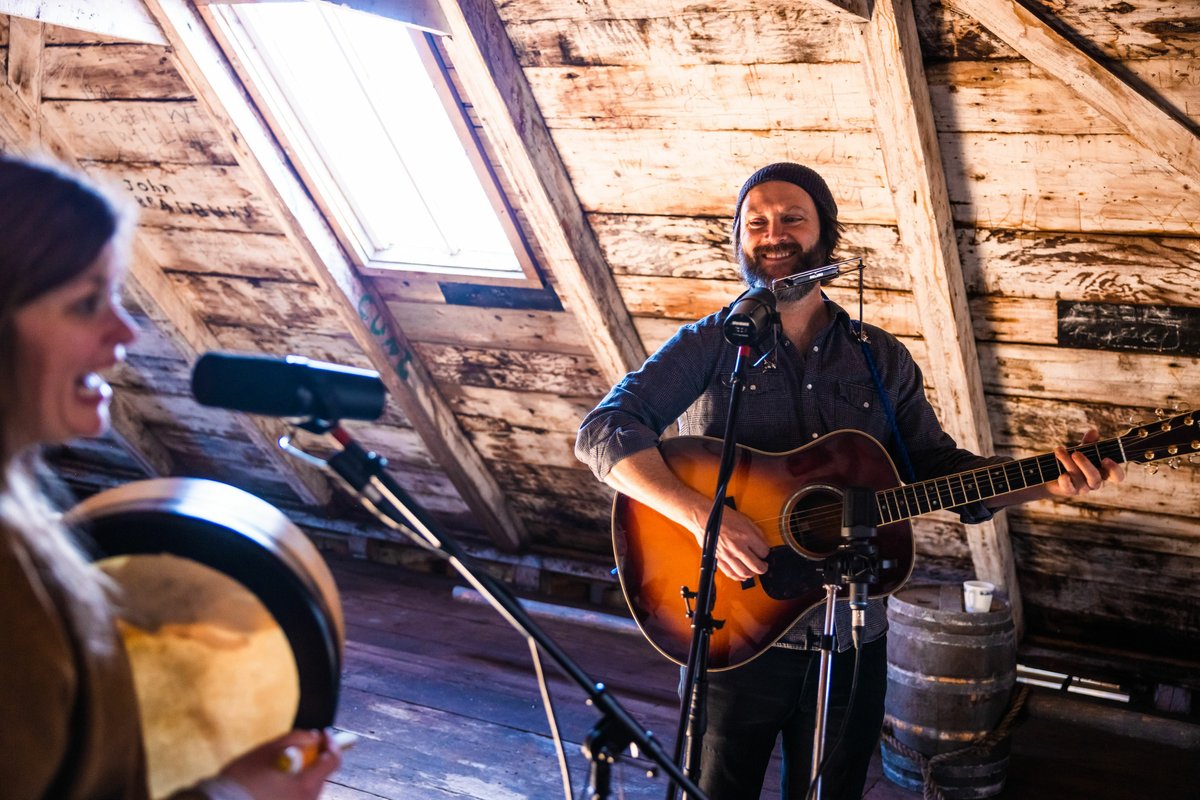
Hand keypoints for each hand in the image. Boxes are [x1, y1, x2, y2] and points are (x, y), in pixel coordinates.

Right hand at [219, 728, 341, 798]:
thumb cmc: (241, 781)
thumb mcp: (268, 751)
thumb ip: (296, 739)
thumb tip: (313, 737)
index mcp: (305, 784)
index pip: (333, 760)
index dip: (330, 743)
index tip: (323, 734)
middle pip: (322, 775)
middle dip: (314, 759)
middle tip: (299, 748)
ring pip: (310, 787)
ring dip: (302, 774)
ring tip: (279, 768)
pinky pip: (299, 797)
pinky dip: (292, 788)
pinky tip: (274, 784)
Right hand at [697, 507, 768, 580]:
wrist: (704, 518)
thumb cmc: (722, 516)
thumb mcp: (745, 520)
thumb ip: (756, 533)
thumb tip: (764, 544)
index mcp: (746, 535)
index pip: (764, 552)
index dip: (766, 553)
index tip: (765, 554)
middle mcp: (737, 546)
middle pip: (756, 566)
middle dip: (763, 568)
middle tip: (764, 566)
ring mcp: (727, 554)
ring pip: (744, 572)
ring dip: (752, 574)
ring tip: (753, 570)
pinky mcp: (719, 559)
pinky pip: (730, 573)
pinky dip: (738, 577)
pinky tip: (742, 575)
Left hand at [1047, 428, 1125, 497]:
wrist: (1054, 472)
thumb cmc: (1073, 460)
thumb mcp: (1082, 449)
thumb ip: (1089, 442)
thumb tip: (1093, 432)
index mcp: (1103, 472)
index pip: (1117, 476)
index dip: (1114, 470)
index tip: (1105, 459)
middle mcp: (1094, 482)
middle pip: (1096, 478)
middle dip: (1085, 464)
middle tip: (1075, 453)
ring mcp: (1082, 488)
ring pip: (1079, 479)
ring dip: (1068, 463)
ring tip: (1059, 451)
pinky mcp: (1068, 490)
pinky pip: (1068, 488)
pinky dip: (1065, 480)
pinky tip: (1061, 474)